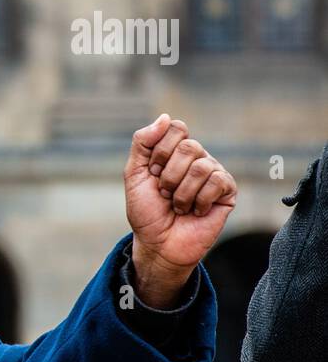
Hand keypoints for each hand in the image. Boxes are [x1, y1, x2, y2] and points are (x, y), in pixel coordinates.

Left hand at [124, 115, 236, 307]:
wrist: (158, 244)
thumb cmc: (146, 211)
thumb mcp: (134, 175)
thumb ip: (143, 143)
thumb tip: (166, 117)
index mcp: (175, 151)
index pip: (176, 128)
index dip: (160, 152)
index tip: (152, 174)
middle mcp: (197, 158)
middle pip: (189, 147)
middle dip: (169, 175)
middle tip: (164, 193)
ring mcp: (214, 173)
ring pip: (202, 166)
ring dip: (181, 192)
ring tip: (178, 206)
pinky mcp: (227, 191)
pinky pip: (217, 181)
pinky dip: (199, 200)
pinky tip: (195, 211)